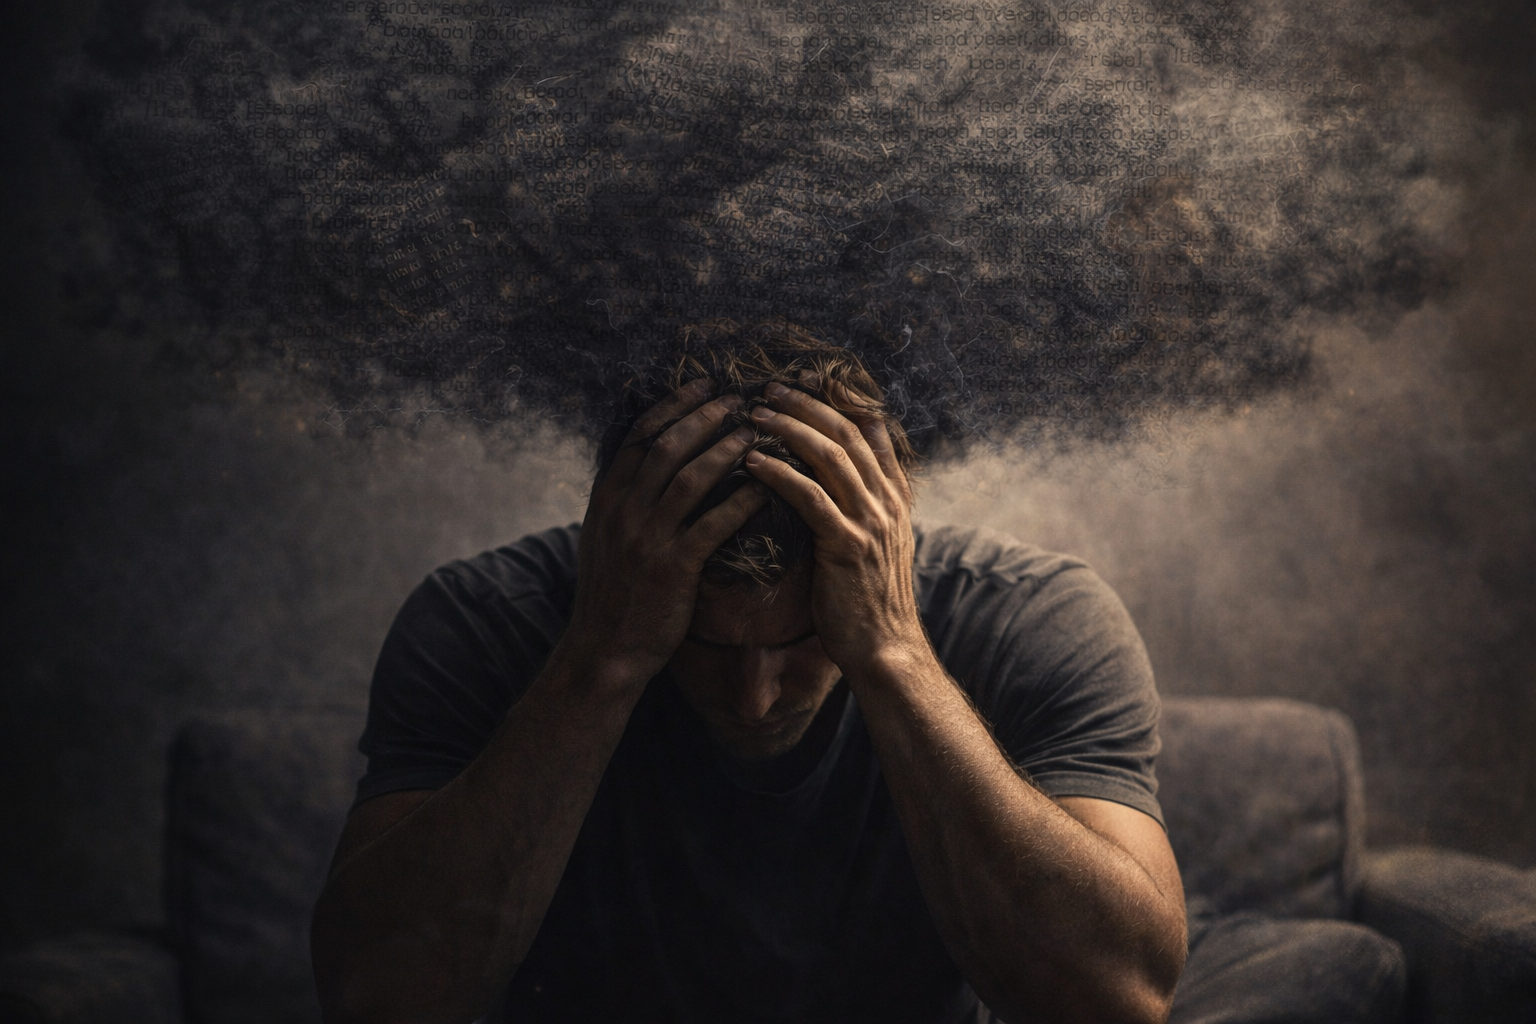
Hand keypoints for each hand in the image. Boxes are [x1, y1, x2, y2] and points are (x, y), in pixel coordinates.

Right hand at [563, 379, 768, 686]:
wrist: (604, 651)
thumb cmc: (613, 594)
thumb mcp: (605, 537)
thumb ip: (625, 499)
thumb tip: (648, 462)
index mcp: (606, 498)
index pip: (640, 435)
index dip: (673, 405)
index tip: (703, 384)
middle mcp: (623, 511)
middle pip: (667, 446)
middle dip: (704, 416)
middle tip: (737, 397)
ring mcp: (645, 539)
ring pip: (691, 478)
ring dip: (726, 449)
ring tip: (756, 431)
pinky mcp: (672, 569)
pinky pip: (712, 525)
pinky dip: (740, 501)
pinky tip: (765, 486)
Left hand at [742, 382, 928, 674]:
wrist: (885, 649)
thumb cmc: (869, 602)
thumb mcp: (877, 545)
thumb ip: (864, 508)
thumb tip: (837, 480)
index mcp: (893, 498)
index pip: (869, 433)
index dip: (836, 402)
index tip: (804, 380)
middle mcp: (887, 502)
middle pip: (847, 433)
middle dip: (806, 405)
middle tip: (768, 388)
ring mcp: (871, 522)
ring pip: (830, 456)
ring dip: (788, 429)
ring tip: (753, 414)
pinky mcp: (848, 546)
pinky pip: (811, 498)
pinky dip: (780, 474)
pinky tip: (751, 462)